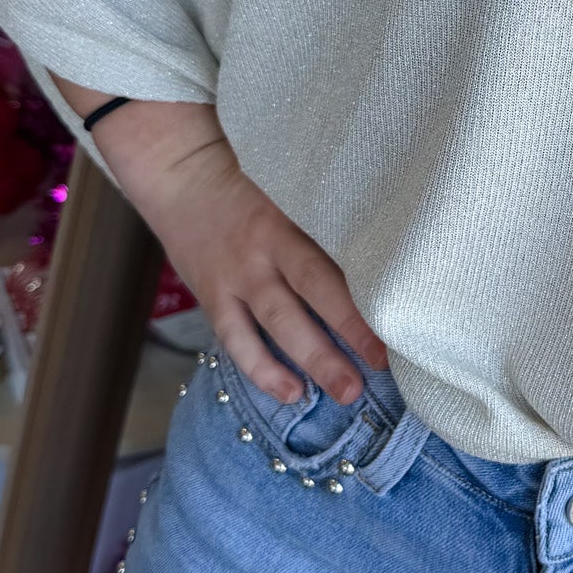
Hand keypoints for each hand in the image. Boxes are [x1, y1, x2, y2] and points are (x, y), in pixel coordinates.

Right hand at [50, 86, 386, 406]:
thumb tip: (377, 268)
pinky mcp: (213, 299)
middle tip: (376, 371)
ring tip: (343, 392)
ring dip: (309, 362)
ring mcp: (234, 280)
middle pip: (304, 300)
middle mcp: (260, 255)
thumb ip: (321, 230)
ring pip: (273, 326)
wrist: (182, 180)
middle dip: (341, 339)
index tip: (391, 331)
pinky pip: (236, 341)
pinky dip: (262, 370)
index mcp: (285, 226)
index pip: (324, 269)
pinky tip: (290, 392)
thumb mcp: (290, 200)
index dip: (355, 304)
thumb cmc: (253, 193)